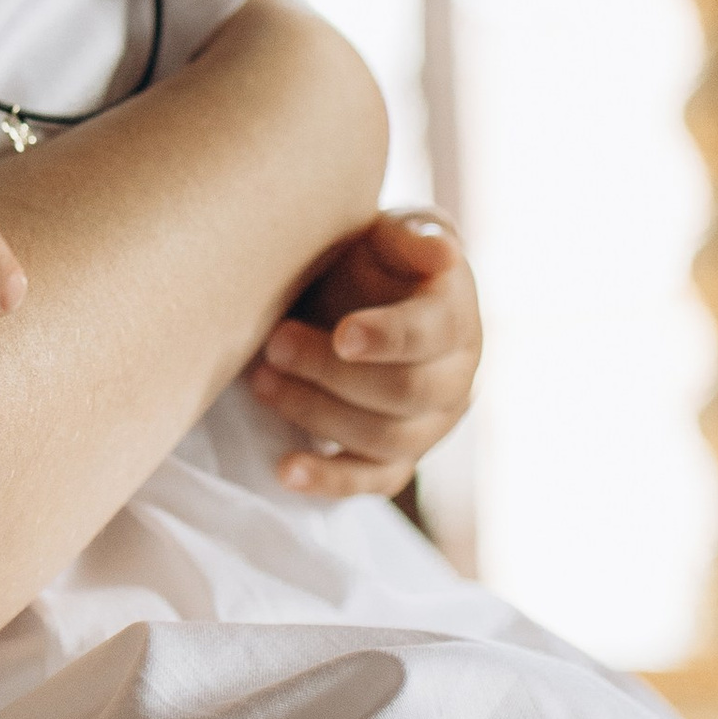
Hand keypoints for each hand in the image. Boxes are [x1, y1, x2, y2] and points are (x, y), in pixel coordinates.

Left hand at [247, 208, 479, 497]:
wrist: (360, 302)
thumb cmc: (374, 264)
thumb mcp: (389, 236)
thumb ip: (410, 237)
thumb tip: (441, 253)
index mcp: (456, 320)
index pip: (433, 335)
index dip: (389, 338)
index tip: (342, 335)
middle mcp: (455, 380)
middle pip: (405, 393)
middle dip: (334, 374)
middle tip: (275, 344)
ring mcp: (429, 427)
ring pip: (385, 440)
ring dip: (318, 414)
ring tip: (261, 382)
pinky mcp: (398, 460)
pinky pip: (373, 482)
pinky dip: (330, 481)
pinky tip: (286, 471)